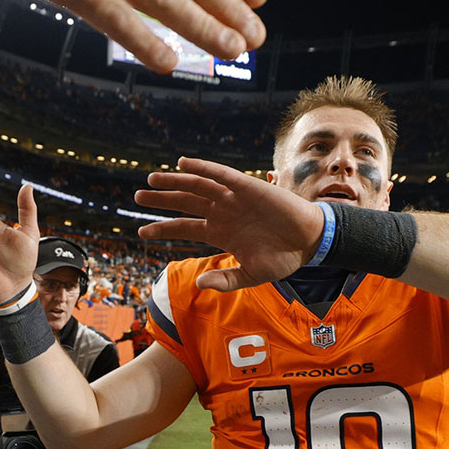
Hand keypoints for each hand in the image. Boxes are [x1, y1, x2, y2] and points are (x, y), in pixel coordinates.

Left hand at [133, 157, 325, 290]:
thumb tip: (199, 284)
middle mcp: (222, 212)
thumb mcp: (251, 275)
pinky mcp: (248, 187)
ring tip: (151, 180)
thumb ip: (226, 281)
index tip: (141, 232)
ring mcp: (234, 198)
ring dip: (175, 181)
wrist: (311, 243)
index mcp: (220, 232)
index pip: (185, 227)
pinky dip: (202, 168)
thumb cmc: (283, 258)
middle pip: (185, 202)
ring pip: (198, 186)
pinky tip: (183, 164)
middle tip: (137, 196)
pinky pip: (221, 175)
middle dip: (161, 199)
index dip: (163, 228)